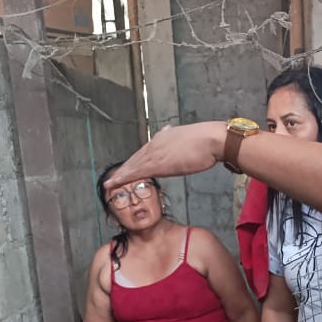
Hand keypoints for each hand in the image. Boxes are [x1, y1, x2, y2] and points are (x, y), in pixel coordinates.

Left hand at [105, 123, 226, 191]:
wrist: (213, 140)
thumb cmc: (209, 142)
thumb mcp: (195, 141)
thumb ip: (186, 144)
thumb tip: (187, 144)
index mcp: (165, 137)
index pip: (146, 151)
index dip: (136, 161)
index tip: (130, 168)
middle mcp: (156, 142)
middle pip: (136, 158)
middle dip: (124, 168)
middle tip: (113, 178)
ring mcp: (155, 152)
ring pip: (132, 165)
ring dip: (119, 175)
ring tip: (109, 183)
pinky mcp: (156, 163)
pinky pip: (134, 172)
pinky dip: (122, 178)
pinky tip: (113, 183)